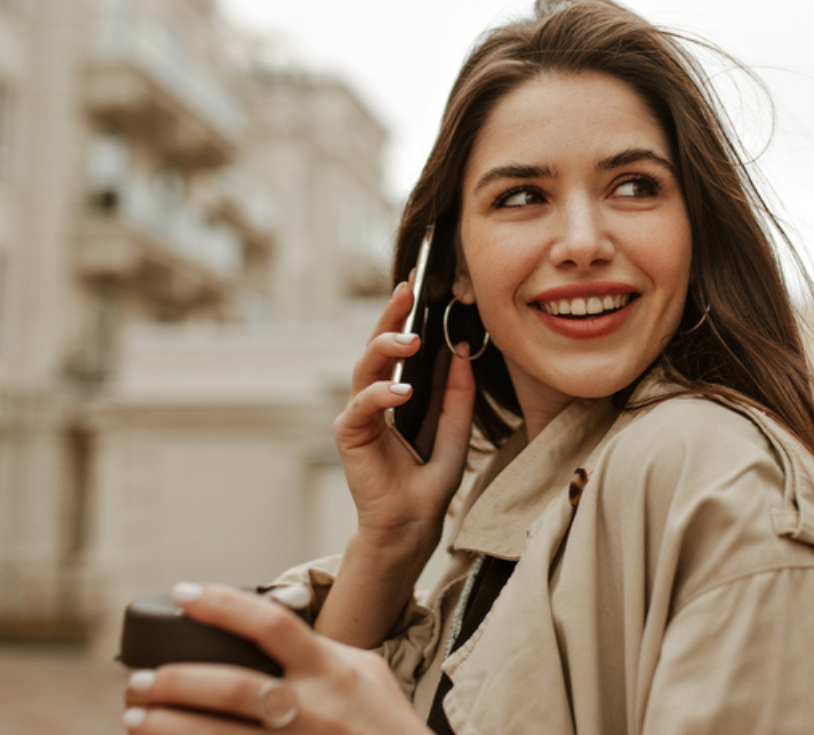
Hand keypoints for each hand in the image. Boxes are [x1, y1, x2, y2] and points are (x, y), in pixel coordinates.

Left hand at [123, 583, 429, 734]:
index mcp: (329, 671)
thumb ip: (321, 652)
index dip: (222, 604)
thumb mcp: (366, 673)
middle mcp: (311, 709)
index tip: (182, 592)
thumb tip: (274, 631)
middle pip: (231, 688)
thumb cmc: (388, 725)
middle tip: (138, 680)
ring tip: (134, 718)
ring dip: (169, 726)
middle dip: (176, 681)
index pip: (271, 624)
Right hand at [332, 280, 476, 553]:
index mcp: (396, 394)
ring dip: (385, 349)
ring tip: (410, 338)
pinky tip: (402, 391)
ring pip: (364, 369)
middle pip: (377, 348)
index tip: (422, 286)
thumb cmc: (427, 482)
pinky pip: (361, 407)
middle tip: (408, 292)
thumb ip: (457, 395)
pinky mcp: (349, 435)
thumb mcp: (454, 431)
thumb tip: (464, 352)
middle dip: (391, 317)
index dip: (406, 317)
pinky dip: (381, 395)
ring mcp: (358, 415)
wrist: (412, 526)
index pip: (399, 348)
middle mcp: (373, 399)